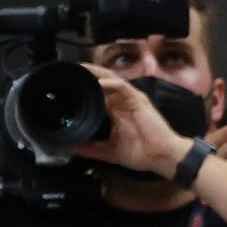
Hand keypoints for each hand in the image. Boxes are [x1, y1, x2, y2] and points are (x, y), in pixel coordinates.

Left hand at [72, 63, 191, 178]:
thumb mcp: (108, 152)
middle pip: (101, 81)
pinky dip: (110, 83)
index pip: (96, 94)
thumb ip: (89, 148)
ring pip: (110, 79)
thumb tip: (68, 147)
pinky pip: (122, 86)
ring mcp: (130, 99)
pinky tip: (98, 83)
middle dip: (86, 75)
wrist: (162, 157)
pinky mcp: (139, 99)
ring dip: (95, 73)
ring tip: (80, 68)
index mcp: (115, 112)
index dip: (82, 88)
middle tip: (68, 71)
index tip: (64, 86)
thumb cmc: (141, 154)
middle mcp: (121, 102)